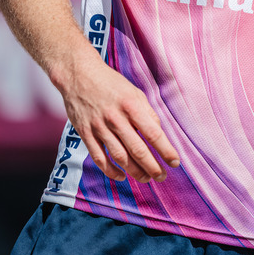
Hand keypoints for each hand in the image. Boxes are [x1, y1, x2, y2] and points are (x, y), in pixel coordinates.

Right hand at [58, 50, 179, 183]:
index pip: (153, 133)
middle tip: (162, 176)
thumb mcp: (134, 92)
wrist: (78, 75)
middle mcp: (115, 118)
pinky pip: (99, 158)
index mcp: (131, 105)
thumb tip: (158, 133)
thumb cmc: (111, 84)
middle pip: (137, 150)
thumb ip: (147, 113)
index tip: (175, 162)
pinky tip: (122, 176)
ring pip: (120, 157)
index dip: (165, 150)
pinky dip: (111, 171)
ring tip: (146, 179)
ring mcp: (99, 127)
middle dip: (152, 167)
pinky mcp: (85, 134)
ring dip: (135, 172)